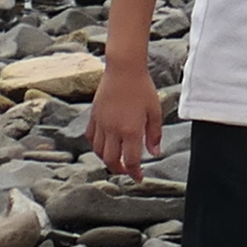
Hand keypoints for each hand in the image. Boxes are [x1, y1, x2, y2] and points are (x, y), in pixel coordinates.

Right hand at [91, 58, 160, 176]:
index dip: (134, 172)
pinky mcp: (93, 116)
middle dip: (119, 170)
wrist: (123, 69)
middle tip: (128, 171)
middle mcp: (113, 129)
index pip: (130, 160)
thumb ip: (154, 135)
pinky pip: (90, 137)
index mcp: (130, 130)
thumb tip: (154, 153)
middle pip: (111, 160)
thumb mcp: (155, 111)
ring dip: (107, 160)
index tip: (139, 177)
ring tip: (116, 160)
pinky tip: (103, 145)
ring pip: (98, 151)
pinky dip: (95, 146)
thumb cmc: (142, 88)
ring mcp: (101, 123)